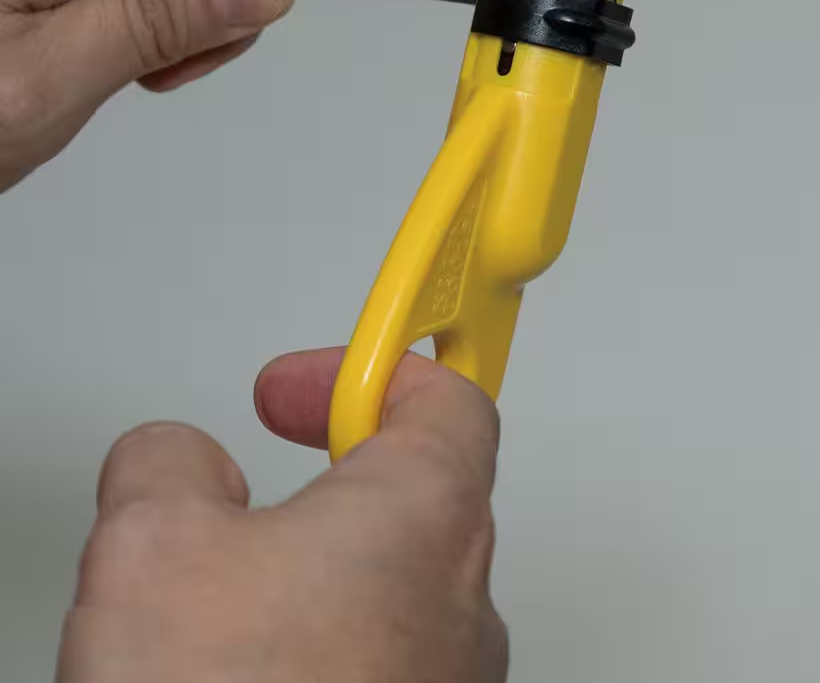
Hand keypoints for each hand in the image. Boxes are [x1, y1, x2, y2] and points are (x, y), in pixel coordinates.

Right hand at [57, 350, 507, 681]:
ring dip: (312, 562)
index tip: (307, 380)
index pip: (448, 399)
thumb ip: (168, 465)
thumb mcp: (156, 547)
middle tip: (255, 479)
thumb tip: (173, 457)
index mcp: (426, 516)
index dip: (373, 369)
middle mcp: (460, 600)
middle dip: (327, 468)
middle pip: (418, 486)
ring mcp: (447, 679)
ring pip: (389, 578)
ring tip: (224, 587)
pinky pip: (376, 654)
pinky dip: (315, 635)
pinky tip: (242, 665)